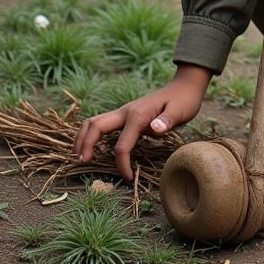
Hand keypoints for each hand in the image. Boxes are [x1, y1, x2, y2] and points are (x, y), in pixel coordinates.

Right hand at [71, 64, 209, 180]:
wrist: (185, 85)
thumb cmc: (184, 100)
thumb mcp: (181, 111)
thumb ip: (167, 120)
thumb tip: (154, 129)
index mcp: (138, 115)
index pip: (121, 145)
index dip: (121, 164)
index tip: (127, 178)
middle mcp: (126, 111)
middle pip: (95, 126)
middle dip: (84, 144)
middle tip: (81, 162)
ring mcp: (124, 112)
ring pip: (95, 122)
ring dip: (83, 137)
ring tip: (78, 155)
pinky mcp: (126, 114)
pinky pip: (102, 123)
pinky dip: (92, 134)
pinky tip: (91, 146)